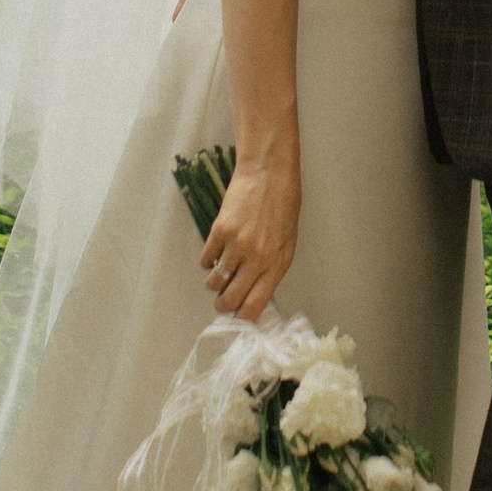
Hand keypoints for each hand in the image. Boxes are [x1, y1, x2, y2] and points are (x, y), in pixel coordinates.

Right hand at [201, 160, 298, 322]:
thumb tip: (253, 293)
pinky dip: (207, 260)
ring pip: (214, 282)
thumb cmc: (283, 206)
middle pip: (230, 299)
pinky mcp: (220, 231)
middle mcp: (257, 258)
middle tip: (222, 300)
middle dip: (223, 305)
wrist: (269, 173)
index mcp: (277, 264)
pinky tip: (216, 251)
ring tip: (220, 272)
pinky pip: (205, 259)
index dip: (242, 317)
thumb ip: (271, 268)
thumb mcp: (286, 242)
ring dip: (214, 282)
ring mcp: (237, 245)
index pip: (255, 306)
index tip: (237, 317)